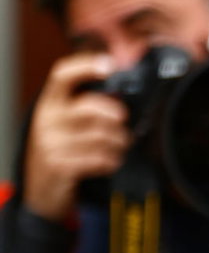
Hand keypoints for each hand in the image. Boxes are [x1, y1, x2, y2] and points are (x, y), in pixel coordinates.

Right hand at [22, 53, 127, 220]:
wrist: (42, 188)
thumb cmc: (63, 149)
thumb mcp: (67, 122)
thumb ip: (88, 105)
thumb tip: (123, 90)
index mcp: (50, 102)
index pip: (63, 75)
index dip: (86, 66)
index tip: (109, 65)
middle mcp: (47, 118)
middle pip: (91, 107)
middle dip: (116, 116)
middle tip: (122, 123)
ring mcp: (51, 142)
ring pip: (102, 136)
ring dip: (119, 143)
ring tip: (118, 146)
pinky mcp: (59, 165)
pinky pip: (100, 159)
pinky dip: (112, 161)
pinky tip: (109, 161)